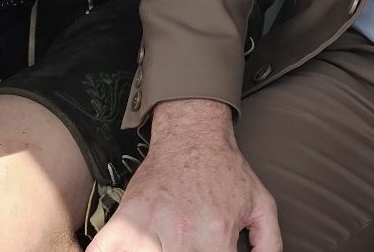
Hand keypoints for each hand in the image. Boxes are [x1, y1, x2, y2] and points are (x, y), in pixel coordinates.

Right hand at [89, 100, 280, 251]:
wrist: (192, 133)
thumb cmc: (225, 170)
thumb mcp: (260, 205)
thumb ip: (269, 244)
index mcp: (216, 238)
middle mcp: (183, 237)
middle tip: (182, 247)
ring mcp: (150, 230)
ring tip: (161, 249)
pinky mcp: (125, 221)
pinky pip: (104, 251)